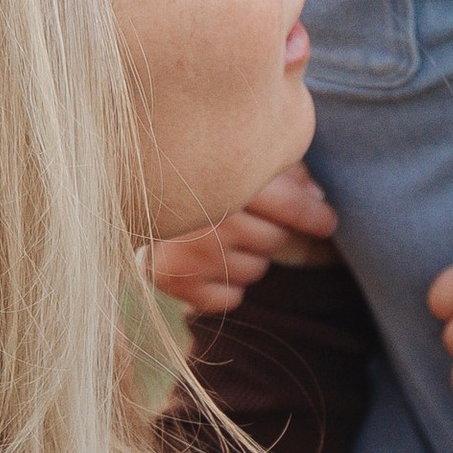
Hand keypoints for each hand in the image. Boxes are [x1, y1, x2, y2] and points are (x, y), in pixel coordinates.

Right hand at [144, 166, 338, 316]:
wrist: (124, 190)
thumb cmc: (194, 171)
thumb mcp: (240, 155)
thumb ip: (282, 170)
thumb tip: (317, 197)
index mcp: (224, 178)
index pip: (291, 207)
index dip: (315, 216)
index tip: (328, 222)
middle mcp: (204, 218)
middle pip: (275, 240)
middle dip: (272, 231)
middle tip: (251, 219)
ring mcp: (186, 254)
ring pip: (256, 270)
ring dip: (248, 256)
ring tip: (219, 236)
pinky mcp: (172, 281)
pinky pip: (232, 298)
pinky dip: (227, 286)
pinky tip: (207, 262)